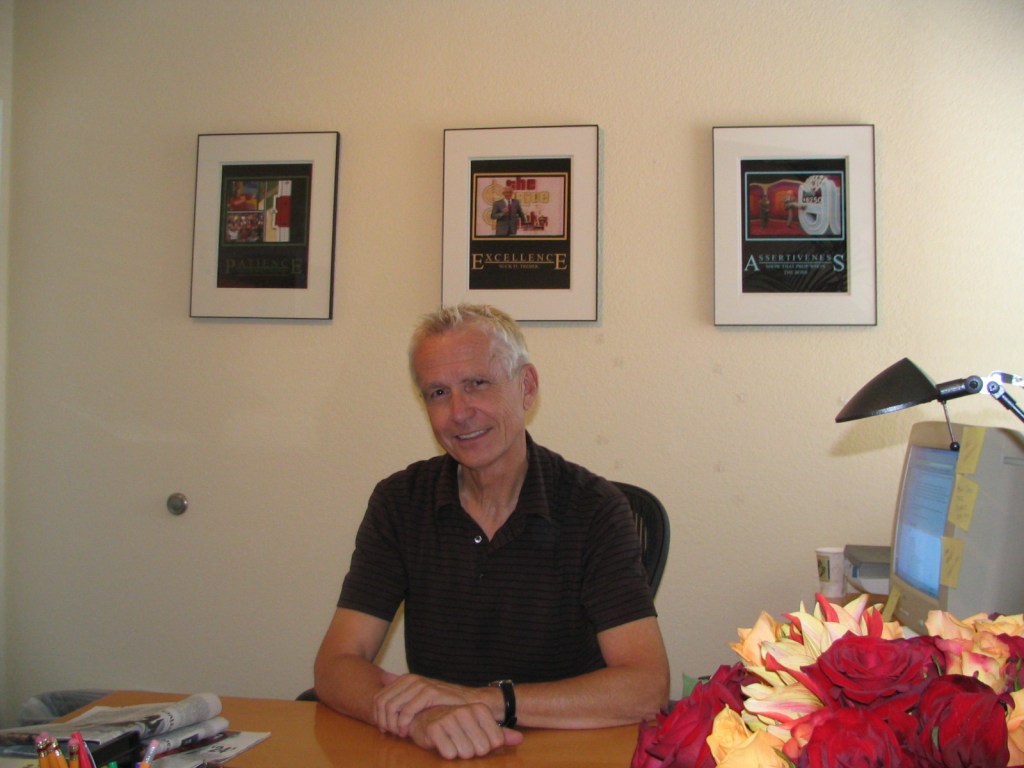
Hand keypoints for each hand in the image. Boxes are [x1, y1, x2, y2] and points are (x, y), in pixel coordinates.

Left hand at [374, 672, 479, 736]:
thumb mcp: (419, 696)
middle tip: (391, 733)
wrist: (467, 702)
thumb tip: (382, 682)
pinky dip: (403, 724)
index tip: (384, 729)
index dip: (377, 715)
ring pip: (391, 707)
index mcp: (405, 679)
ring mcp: (420, 684)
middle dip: (383, 721)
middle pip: (382, 702)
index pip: (378, 697)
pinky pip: (406, 710)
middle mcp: (411, 679)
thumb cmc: (442, 703)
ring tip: (400, 733)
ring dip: (392, 724)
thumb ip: (402, 691)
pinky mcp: (429, 692)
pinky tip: (407, 732)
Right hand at [408, 704, 523, 759]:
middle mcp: (465, 711)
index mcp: (479, 709)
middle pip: (481, 749)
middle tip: (461, 741)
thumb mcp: (479, 727)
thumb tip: (520, 739)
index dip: (486, 746)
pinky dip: (447, 753)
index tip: (475, 738)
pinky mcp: (434, 728)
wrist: (425, 718)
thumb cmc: (456, 725)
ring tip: (452, 741)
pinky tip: (442, 743)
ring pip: (466, 753)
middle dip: (472, 751)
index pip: (496, 741)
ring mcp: (449, 718)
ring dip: (459, 752)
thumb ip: (500, 734)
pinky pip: (449, 753)